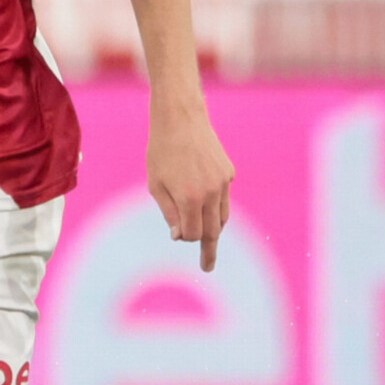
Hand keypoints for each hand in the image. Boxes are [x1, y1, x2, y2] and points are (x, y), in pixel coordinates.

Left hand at [148, 102, 234, 272]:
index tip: (177, 236)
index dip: (184, 237)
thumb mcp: (156, 183)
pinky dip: (216, 206)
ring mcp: (223, 182)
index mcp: (190, 198)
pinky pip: (223, 197)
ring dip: (214, 229)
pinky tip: (206, 203)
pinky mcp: (228, 172)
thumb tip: (180, 236)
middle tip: (207, 266)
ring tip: (208, 242)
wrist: (180, 118)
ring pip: (222, 217)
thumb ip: (169, 212)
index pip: (192, 233)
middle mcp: (211, 193)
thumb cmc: (161, 151)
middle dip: (208, 248)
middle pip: (213, 231)